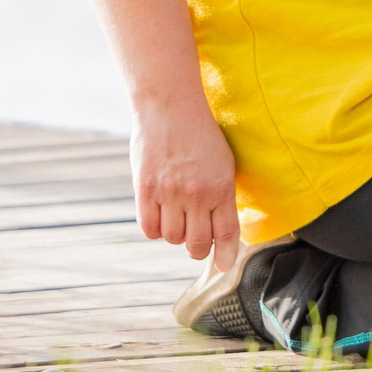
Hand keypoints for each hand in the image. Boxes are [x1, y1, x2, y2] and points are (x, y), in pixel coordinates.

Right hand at [132, 96, 240, 269]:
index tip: (225, 264)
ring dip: (176, 234)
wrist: (170, 108)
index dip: (226, 254)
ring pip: (172, 238)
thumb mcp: (223, 162)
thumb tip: (223, 228)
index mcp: (222, 187)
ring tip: (178, 216)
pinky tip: (160, 215)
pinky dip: (155, 229)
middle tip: (197, 243)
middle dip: (199, 249)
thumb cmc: (201, 135)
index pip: (227, 233)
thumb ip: (222, 195)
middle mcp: (196, 194)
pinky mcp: (145, 190)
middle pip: (197, 244)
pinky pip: (149, 228)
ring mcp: (169, 193)